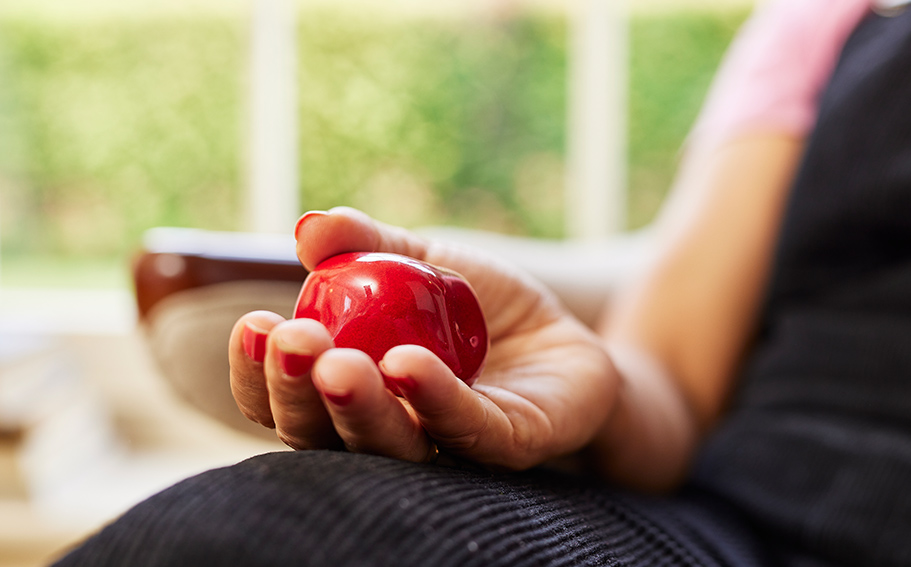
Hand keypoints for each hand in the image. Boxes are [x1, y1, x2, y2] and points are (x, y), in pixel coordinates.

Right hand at [228, 207, 620, 469]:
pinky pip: (467, 430)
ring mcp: (445, 443)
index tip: (254, 325)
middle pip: (321, 434)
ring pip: (388, 445)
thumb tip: (308, 225)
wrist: (563, 334)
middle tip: (291, 341)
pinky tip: (408, 365)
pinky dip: (434, 399)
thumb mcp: (419, 260)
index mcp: (349, 390)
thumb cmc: (476, 306)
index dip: (257, 372)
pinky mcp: (508, 443)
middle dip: (297, 391)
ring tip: (338, 363)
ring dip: (357, 406)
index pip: (284, 398)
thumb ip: (365, 244)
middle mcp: (386, 428)